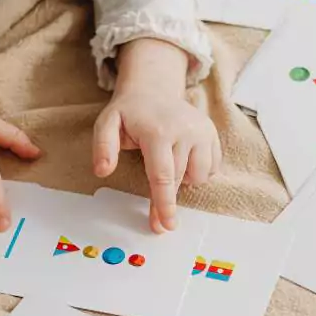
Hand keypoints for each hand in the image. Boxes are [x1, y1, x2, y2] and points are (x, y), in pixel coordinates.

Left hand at [92, 40, 220, 233]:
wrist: (153, 90)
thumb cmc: (129, 113)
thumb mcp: (106, 123)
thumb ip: (102, 147)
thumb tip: (102, 171)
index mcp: (158, 131)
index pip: (162, 175)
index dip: (164, 203)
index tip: (165, 225)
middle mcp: (185, 130)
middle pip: (179, 180)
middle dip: (168, 202)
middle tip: (160, 221)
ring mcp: (202, 131)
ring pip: (199, 176)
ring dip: (184, 180)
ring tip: (168, 164)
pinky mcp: (212, 134)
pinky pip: (211, 167)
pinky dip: (198, 171)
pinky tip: (182, 159)